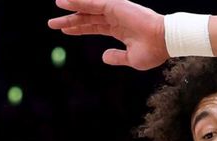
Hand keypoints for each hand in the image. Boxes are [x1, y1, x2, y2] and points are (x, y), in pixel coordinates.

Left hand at [47, 0, 168, 70]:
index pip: (94, 27)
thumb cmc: (153, 51)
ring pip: (88, 8)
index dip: (79, 29)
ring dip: (71, 7)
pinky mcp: (115, 5)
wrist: (164, 42)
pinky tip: (67, 2)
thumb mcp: (131, 59)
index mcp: (118, 30)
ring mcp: (115, 10)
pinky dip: (80, 1)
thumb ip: (116, 58)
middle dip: (70, 20)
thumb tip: (103, 57)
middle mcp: (115, 18)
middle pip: (87, 18)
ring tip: (57, 6)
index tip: (65, 30)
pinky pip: (93, 2)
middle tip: (52, 24)